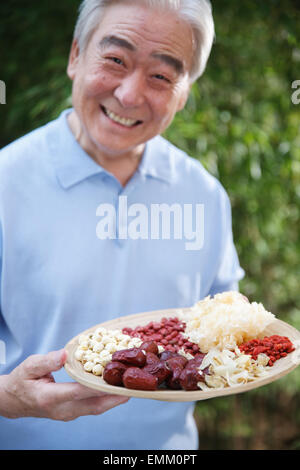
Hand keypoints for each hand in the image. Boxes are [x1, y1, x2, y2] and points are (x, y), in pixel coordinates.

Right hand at [0, 349, 128, 420]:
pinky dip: (106, 399)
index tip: (115, 380)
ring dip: (114, 400)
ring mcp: (67, 414)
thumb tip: (64, 354)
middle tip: (133, 386)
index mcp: (50, 397)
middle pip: (94, 405)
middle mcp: (62, 410)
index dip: (98, 386)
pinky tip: (116, 389)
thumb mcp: (29, 366)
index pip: (79, 392)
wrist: (12, 401)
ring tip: (131, 387)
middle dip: (115, 397)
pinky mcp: (72, 413)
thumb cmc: (21, 381)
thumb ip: (47, 361)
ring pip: (95, 409)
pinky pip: (92, 407)